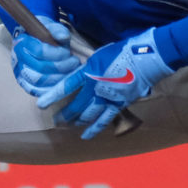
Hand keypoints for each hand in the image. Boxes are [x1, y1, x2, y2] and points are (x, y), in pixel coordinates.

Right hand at [11, 16, 78, 96]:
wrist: (35, 43)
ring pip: (39, 81)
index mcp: (21, 42)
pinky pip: (37, 91)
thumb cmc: (44, 35)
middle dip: (61, 66)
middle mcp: (17, 59)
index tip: (68, 52)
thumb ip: (57, 30)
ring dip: (59, 77)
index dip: (57, 53)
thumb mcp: (50, 27)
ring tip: (70, 71)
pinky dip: (51, 88)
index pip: (39, 51)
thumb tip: (63, 37)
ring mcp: (19, 73)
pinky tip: (62, 80)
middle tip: (74, 62)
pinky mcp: (25, 84)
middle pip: (40, 67)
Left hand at [36, 29, 172, 139]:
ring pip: (89, 114)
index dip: (53, 96)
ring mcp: (107, 98)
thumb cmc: (122, 51)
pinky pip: (104, 119)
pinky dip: (95, 128)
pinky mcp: (119, 104)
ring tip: (68, 126)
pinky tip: (86, 136)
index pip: (66, 86)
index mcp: (89, 72)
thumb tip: (78, 73)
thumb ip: (87, 67)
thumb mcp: (98, 54)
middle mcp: (96, 88)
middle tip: (56, 121)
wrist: (145, 59)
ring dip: (77, 121)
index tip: (41, 104)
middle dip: (65, 114)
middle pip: (77, 105)